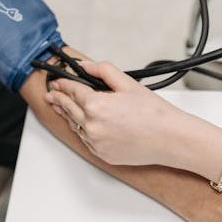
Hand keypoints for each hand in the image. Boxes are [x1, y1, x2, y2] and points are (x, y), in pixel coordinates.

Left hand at [44, 61, 201, 166]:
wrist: (170, 138)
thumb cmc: (154, 114)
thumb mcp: (128, 84)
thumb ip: (103, 71)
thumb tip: (86, 66)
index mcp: (96, 106)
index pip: (73, 91)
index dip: (63, 84)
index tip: (58, 81)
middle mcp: (92, 126)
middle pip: (69, 109)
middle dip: (59, 99)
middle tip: (51, 94)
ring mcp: (96, 143)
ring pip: (75, 126)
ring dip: (68, 115)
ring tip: (62, 108)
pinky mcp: (102, 154)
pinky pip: (86, 140)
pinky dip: (83, 130)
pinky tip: (83, 124)